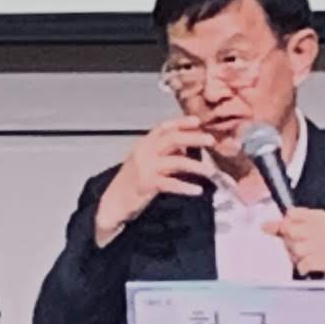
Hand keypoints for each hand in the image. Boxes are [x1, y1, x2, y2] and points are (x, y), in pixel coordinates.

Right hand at [95, 117, 225, 240]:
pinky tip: (197, 191)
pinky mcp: (147, 184)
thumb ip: (164, 151)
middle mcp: (144, 151)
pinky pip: (171, 184)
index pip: (163, 127)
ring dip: (196, 166)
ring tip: (211, 171)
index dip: (181, 122)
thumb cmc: (131, 181)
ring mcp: (145, 167)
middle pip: (173, 139)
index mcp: (144, 143)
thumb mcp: (145, 161)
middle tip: (211, 140)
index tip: (198, 121)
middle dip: (194, 137)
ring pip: (176, 161)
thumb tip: (188, 145)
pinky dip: (185, 187)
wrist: (112, 202)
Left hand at [269, 205, 324, 288]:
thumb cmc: (311, 246)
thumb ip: (280, 227)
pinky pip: (305, 263)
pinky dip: (302, 267)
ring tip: (301, 257)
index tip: (285, 231)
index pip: (291, 213)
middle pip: (292, 231)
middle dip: (289, 241)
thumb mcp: (296, 231)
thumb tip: (264, 226)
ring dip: (295, 255)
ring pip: (298, 248)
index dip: (284, 224)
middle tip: (293, 247)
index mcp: (320, 216)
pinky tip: (306, 265)